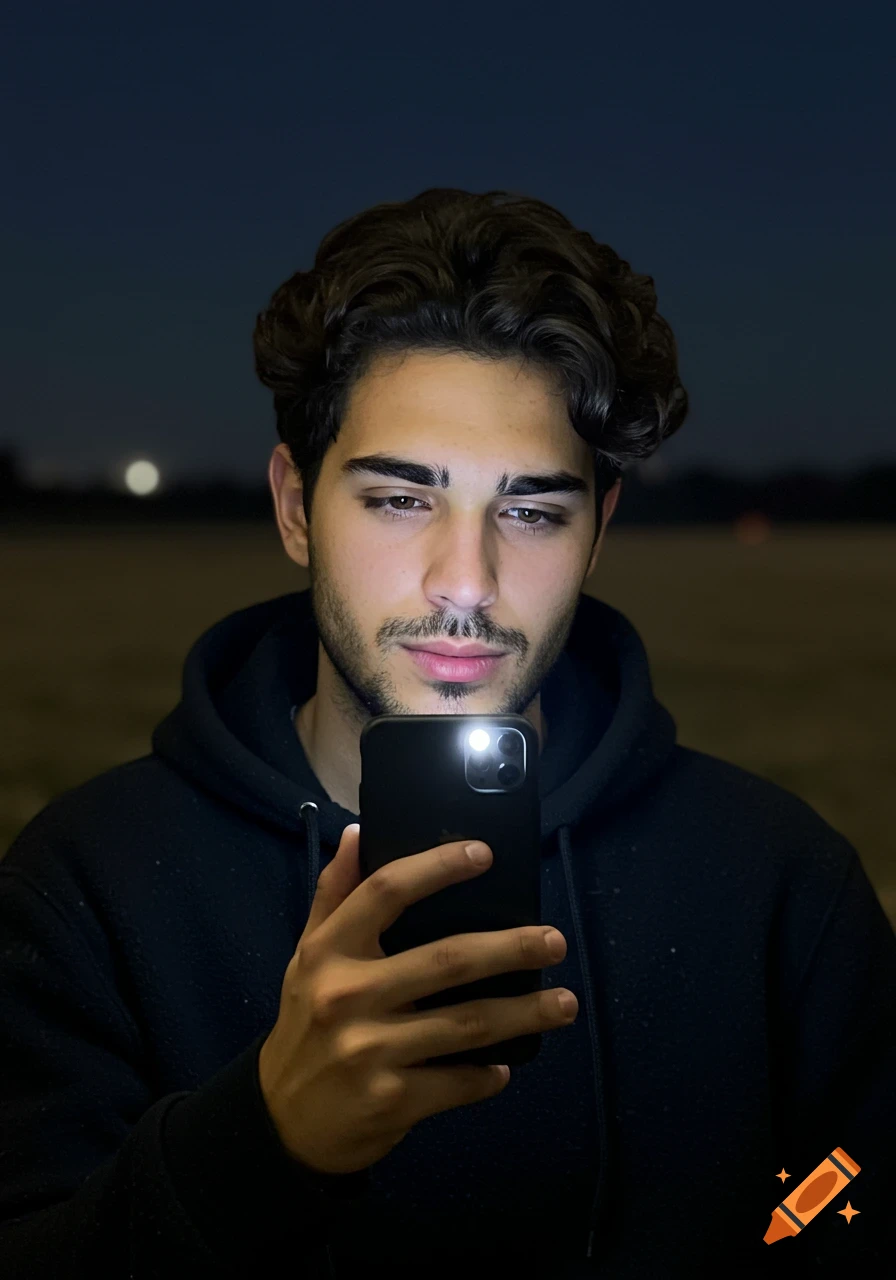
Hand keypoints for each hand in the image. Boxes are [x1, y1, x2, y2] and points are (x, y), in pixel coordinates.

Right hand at [257, 823, 575, 1174]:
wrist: (280, 1121)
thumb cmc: (305, 1025)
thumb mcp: (306, 958)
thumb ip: (333, 895)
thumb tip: (358, 833)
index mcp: (329, 952)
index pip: (387, 892)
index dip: (437, 867)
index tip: (484, 854)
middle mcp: (349, 995)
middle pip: (447, 959)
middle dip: (510, 949)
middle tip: (555, 941)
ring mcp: (371, 1050)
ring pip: (467, 1024)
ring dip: (524, 1014)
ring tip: (565, 1004)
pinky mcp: (391, 1100)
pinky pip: (458, 1082)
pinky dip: (488, 1075)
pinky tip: (506, 1068)